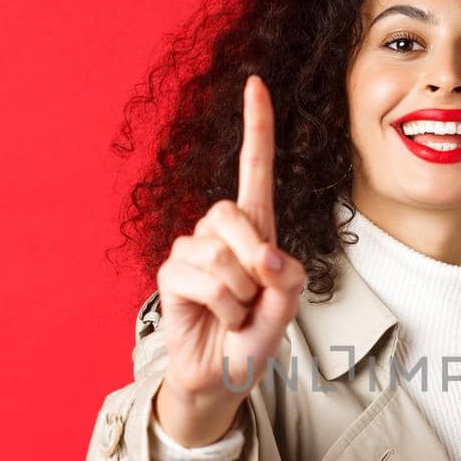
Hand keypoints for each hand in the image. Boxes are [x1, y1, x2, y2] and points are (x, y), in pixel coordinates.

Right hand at [154, 74, 307, 442]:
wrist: (223, 376)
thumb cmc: (255, 337)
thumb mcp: (287, 309)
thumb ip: (289, 279)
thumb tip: (265, 256)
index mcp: (255, 228)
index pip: (254, 170)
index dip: (256, 128)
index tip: (255, 84)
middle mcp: (219, 231)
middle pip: (233, 213)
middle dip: (254, 258)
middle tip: (257, 295)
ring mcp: (191, 250)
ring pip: (221, 255)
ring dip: (241, 294)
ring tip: (237, 313)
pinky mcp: (171, 274)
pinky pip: (204, 280)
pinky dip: (223, 307)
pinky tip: (218, 317)